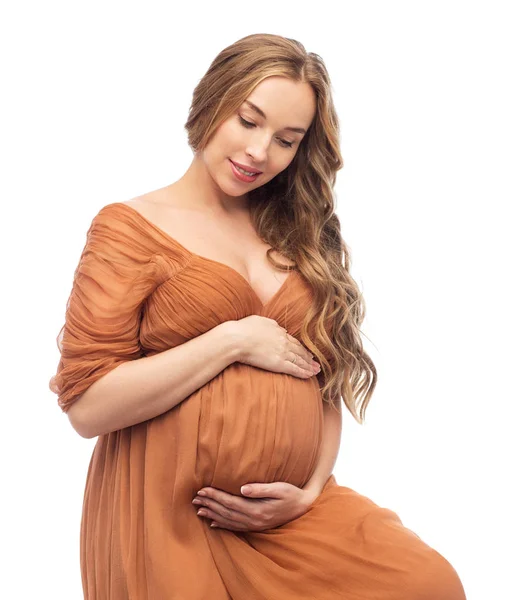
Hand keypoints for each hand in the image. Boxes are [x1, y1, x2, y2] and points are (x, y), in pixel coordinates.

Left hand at [191, 481, 319, 531]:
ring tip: (199, 509)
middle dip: (209, 504)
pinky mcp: (256, 526)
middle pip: (226, 512)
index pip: (230, 502)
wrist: (303, 507)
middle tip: (194, 498)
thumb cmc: (291, 494)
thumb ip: (260, 489)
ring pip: (228, 520)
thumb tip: (242, 488)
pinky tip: (213, 523)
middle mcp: (254, 520)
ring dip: (212, 514)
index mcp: (258, 510)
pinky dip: (222, 525)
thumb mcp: (279, 488)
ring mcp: (255, 525)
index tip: (202, 489)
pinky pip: (235, 527)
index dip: (215, 496)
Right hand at [227, 316, 320, 378]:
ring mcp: (282, 353)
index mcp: (278, 331)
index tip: (307, 353)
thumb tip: (278, 328)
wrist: (237, 339)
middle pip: (300, 351)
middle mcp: (284, 342)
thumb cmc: (243, 329)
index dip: (302, 348)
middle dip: (309, 358)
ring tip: (316, 371)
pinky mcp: (279, 363)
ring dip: (309, 366)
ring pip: (300, 361)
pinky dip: (303, 372)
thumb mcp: (260, 320)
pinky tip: (309, 375)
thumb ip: (271, 324)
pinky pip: (294, 369)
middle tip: (316, 363)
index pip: (293, 341)